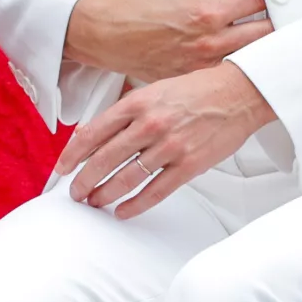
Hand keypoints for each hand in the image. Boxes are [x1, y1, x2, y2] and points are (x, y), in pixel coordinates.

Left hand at [55, 62, 275, 218]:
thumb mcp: (154, 90)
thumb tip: (96, 134)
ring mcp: (170, 146)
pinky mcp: (189, 165)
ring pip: (127, 178)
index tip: (62, 169)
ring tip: (94, 203)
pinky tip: (122, 211)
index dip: (72, 155)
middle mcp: (150, 124)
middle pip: (104, 160)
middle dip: (84, 180)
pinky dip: (135, 205)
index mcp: (137, 103)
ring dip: (105, 194)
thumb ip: (127, 111)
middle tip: (75, 193)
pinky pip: (156, 191)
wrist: (239, 93)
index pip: (93, 133)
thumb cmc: (197, 90)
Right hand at [63, 0, 271, 83]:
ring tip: (270, 38)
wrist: (109, 36)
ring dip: (265, 46)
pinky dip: (243, 65)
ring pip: (253, 57)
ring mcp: (205, 66)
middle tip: (282, 15)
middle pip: (266, 33)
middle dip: (277, 21)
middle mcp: (210, 42)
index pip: (258, 0)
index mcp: (208, 13)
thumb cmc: (140, 9)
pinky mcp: (197, 81)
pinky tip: (247, 59)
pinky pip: (231, 74)